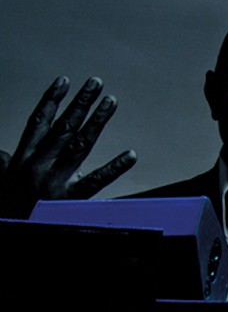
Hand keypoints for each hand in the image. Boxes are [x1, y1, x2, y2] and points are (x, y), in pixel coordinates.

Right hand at [0, 76, 136, 218]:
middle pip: (63, 127)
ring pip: (79, 144)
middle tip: (97, 83)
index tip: (65, 81)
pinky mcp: (69, 199)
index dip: (51, 100)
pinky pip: (96, 181)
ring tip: (110, 101)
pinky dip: (114, 167)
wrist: (15, 231)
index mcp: (23, 158)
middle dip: (80, 103)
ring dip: (96, 120)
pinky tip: (130, 155)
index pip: (39, 122)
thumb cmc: (11, 206)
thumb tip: (2, 153)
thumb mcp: (3, 179)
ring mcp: (54, 181)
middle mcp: (38, 165)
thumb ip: (7, 163)